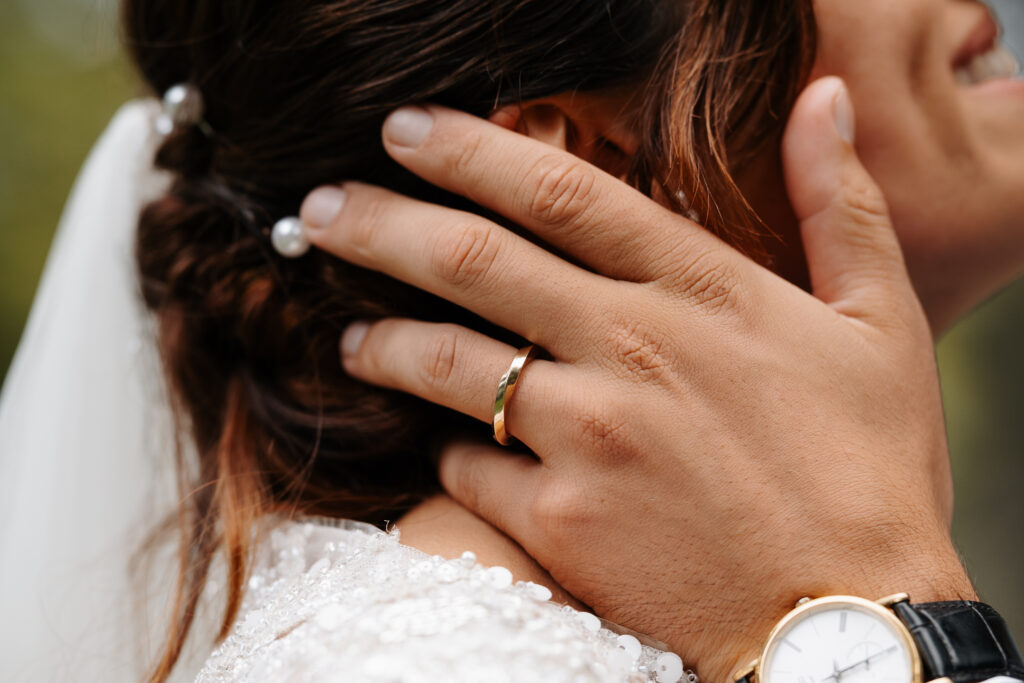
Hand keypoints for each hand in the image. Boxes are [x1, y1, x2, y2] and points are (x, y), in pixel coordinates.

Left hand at [298, 77, 973, 680]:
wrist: (847, 621)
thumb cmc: (869, 473)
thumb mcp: (881, 325)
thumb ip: (842, 206)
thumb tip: (822, 101)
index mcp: (704, 293)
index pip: (564, 192)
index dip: (471, 150)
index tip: (405, 130)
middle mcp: (632, 350)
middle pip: (472, 261)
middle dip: (379, 223)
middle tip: (318, 209)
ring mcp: (588, 436)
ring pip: (445, 362)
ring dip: (382, 338)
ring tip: (349, 332)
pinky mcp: (559, 520)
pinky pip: (468, 469)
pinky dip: (450, 452)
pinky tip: (448, 448)